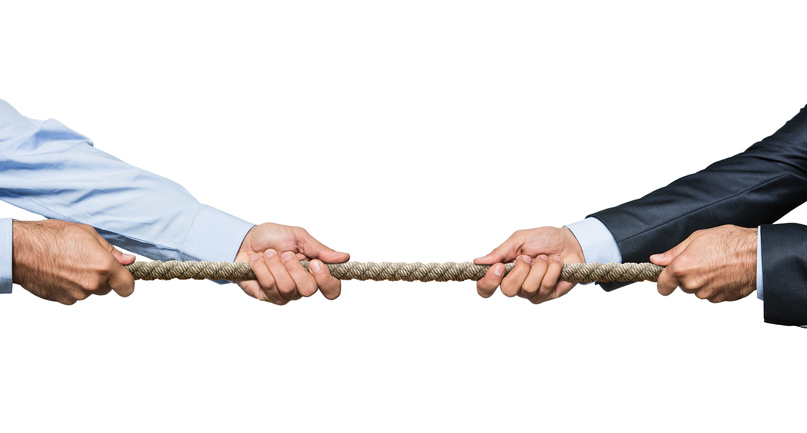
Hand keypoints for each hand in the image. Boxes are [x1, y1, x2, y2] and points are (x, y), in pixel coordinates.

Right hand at [12, 220, 135, 304]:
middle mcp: (92, 283)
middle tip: (86, 261)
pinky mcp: (63, 300)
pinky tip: (60, 272)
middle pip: (107, 288)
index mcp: (103, 266)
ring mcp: (77, 294)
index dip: (126, 282)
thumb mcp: (87, 233)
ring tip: (69, 264)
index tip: (123, 278)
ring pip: (90, 291)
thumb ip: (111, 250)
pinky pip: (74, 295)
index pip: (127, 287)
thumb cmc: (51, 237)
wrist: (20, 250)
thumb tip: (128, 260)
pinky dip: (70, 287)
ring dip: (85, 281)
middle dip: (102, 277)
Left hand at [234, 223, 348, 304]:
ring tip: (268, 254)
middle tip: (286, 253)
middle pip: (309, 290)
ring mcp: (284, 294)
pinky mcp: (266, 296)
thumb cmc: (272, 237)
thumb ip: (320, 249)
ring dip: (276, 265)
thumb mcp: (298, 237)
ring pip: (287, 288)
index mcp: (315, 272)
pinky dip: (262, 268)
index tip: (315, 263)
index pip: (332, 289)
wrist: (244, 240)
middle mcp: (302, 286)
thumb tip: (344, 257)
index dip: (327, 280)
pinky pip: (269, 286)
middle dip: (295, 268)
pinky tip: (257, 261)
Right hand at [474, 227, 584, 302]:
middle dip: (520, 270)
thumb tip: (477, 261)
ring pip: (528, 288)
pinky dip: (552, 270)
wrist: (570, 242)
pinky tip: (556, 263)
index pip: (485, 288)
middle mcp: (515, 284)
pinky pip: (545, 287)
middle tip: (528, 257)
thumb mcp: (518, 240)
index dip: (488, 282)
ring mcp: (531, 292)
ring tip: (545, 258)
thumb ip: (499, 252)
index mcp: (503, 271)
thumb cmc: (543, 239)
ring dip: (539, 268)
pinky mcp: (547, 294)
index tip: (499, 267)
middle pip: (507, 290)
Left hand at [650, 225, 756, 301]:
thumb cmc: (730, 242)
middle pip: (682, 285)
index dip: (663, 282)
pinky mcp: (721, 299)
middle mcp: (692, 284)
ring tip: (717, 264)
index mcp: (682, 268)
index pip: (662, 285)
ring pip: (698, 289)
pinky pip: (712, 294)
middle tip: (703, 260)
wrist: (758, 254)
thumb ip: (673, 252)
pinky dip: (715, 286)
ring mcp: (707, 293)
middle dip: (688, 275)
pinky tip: (725, 273)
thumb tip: (656, 259)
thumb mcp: (697, 238)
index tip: (665, 280)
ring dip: (703, 280)